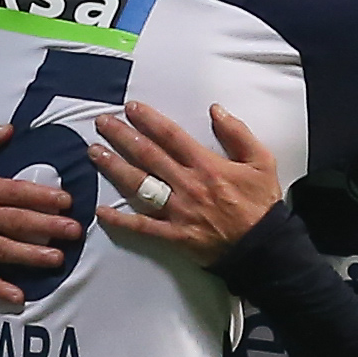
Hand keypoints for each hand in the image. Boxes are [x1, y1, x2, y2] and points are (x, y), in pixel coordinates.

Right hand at [0, 124, 82, 303]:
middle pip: (13, 222)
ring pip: (1, 250)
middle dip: (46, 227)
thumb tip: (9, 130)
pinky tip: (18, 296)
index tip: (65, 201)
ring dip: (30, 255)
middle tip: (74, 231)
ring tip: (57, 259)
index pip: (13, 193)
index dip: (41, 197)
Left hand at [89, 102, 281, 266]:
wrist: (263, 248)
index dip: (149, 120)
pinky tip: (101, 210)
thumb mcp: (261, 161)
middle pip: (148, 155)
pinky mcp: (174, 235)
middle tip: (102, 123)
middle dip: (122, 136)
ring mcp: (178, 211)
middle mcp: (187, 185)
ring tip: (94, 152)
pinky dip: (121, 220)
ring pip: (140, 185)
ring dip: (114, 167)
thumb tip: (216, 111)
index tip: (131, 108)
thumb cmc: (261, 205)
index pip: (171, 136)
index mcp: (207, 165)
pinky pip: (142, 227)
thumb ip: (237, 133)